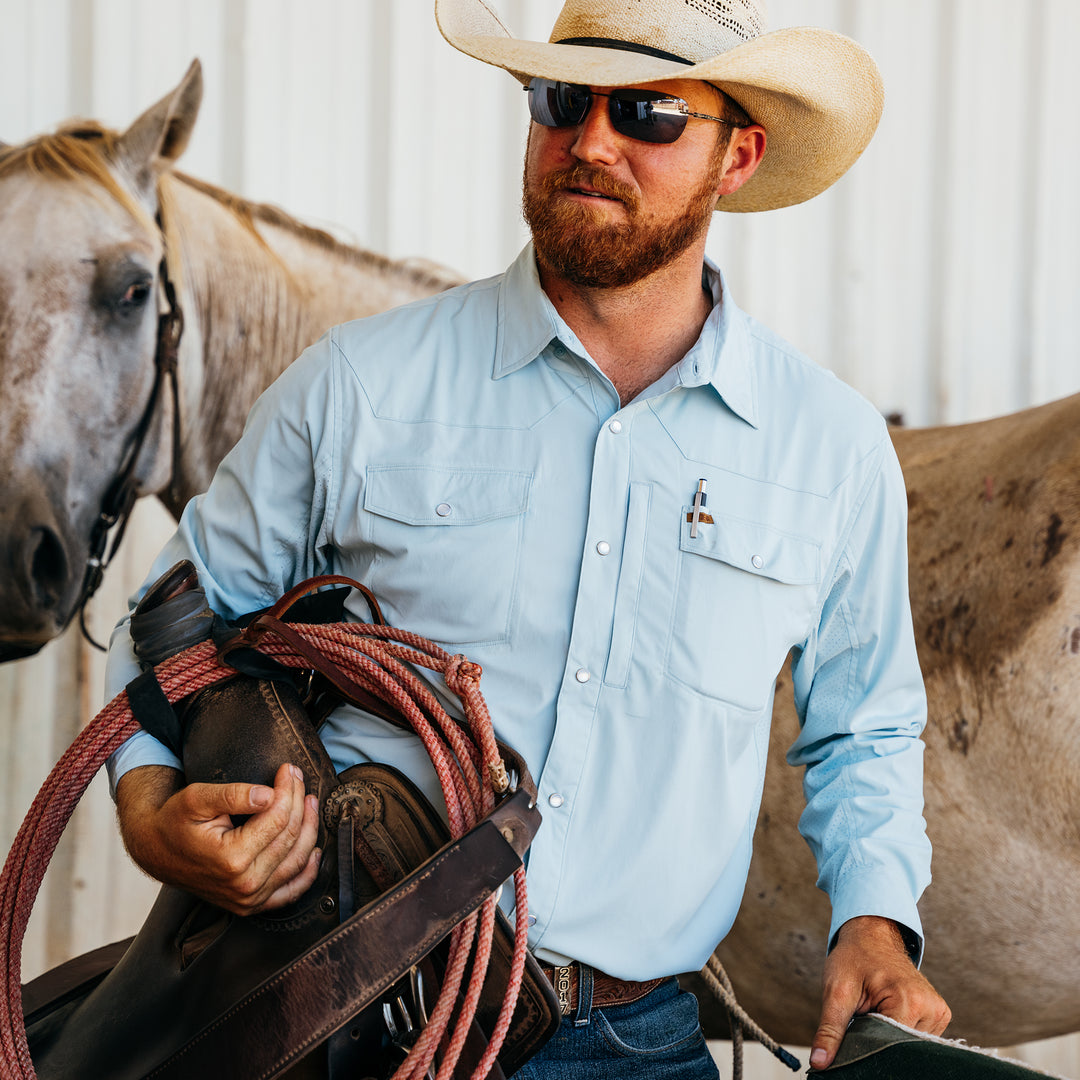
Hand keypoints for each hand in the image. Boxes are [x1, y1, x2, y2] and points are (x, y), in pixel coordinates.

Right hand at [115, 761, 321, 913]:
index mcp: (231, 859)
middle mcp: (244, 885)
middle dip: (299, 802)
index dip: (288, 790)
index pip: (277, 818)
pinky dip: (308, 873)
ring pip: (297, 860)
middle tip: (299, 779)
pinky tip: (316, 852)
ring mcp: (249, 900)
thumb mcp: (196, 799)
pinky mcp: (251, 905)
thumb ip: (233, 795)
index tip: (288, 769)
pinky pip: (290, 892)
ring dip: (309, 828)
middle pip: (289, 836)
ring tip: (310, 802)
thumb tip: (268, 795)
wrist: (156, 850)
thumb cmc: (174, 822)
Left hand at [810, 916, 950, 1069]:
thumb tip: (819, 1063)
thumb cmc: (853, 958)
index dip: (868, 1045)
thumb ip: (830, 1029)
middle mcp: (931, 1009)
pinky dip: (900, 1031)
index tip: (855, 1033)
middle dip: (878, 1041)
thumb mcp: (836, 991)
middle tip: (862, 1019)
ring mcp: (939, 1012)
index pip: (891, 1048)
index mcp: (909, 1002)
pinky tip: (889, 1013)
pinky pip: (918, 1037)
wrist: (872, 935)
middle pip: (901, 1048)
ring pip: (910, 1046)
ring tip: (875, 1012)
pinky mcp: (940, 1014)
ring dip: (889, 1035)